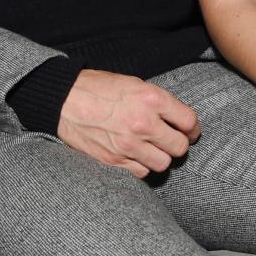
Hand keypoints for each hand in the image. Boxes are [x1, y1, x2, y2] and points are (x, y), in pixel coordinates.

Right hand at [58, 69, 200, 176]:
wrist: (63, 100)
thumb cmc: (97, 88)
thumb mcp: (133, 83)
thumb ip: (157, 101)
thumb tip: (176, 118)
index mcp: (151, 98)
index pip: (189, 121)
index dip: (193, 128)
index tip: (190, 131)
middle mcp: (143, 122)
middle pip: (180, 147)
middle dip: (178, 144)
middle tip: (171, 141)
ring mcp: (128, 144)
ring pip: (163, 164)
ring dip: (160, 157)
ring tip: (153, 149)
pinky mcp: (114, 160)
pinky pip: (141, 173)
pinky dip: (142, 167)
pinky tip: (136, 156)